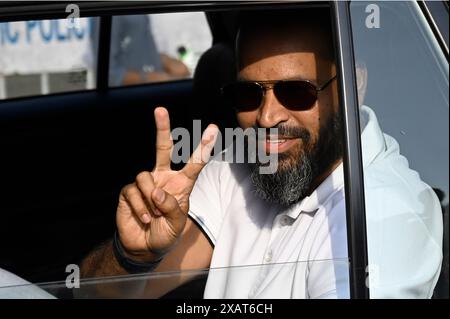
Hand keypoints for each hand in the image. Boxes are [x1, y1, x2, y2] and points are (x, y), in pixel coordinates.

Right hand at [116, 107, 217, 261]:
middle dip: (162, 128)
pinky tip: (144, 218)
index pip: (194, 163)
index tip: (213, 129)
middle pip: (163, 148)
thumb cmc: (166, 233)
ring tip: (154, 216)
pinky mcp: (128, 191)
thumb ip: (171, 207)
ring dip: (150, 199)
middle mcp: (163, 178)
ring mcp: (145, 183)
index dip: (203, 147)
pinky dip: (140, 207)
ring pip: (145, 177)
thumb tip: (156, 190)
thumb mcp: (177, 225)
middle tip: (160, 109)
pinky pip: (133, 191)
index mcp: (181, 184)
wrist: (143, 247)